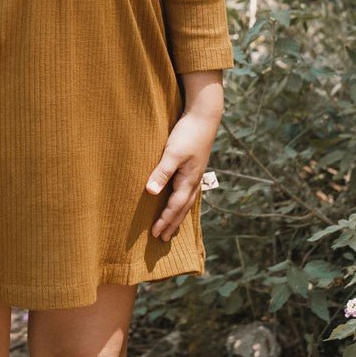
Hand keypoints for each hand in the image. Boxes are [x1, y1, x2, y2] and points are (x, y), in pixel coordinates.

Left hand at [145, 111, 219, 241]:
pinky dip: (183, 202)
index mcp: (188, 181)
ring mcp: (195, 175)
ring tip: (173, 227)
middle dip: (173, 224)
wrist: (205, 117)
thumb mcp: (172, 153)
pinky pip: (188, 192)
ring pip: (187, 202)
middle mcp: (194, 181)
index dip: (165, 221)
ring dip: (179, 216)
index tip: (155, 234)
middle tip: (163, 239)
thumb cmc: (187, 134)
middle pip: (182, 209)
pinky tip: (180, 201)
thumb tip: (150, 192)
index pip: (175, 207)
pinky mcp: (194, 167)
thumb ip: (162, 172)